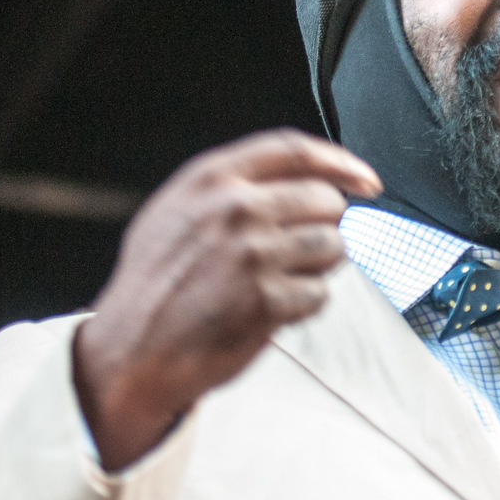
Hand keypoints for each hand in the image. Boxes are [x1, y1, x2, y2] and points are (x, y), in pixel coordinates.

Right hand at [73, 129, 381, 470]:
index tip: (366, 180)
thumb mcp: (175, 211)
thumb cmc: (154, 284)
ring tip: (281, 281)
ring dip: (318, 268)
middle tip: (299, 252)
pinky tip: (271, 309)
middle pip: (326, 202)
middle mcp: (235, 209)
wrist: (132, 348)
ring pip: (333, 247)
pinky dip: (304, 305)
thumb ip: (230, 187)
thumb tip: (299, 181)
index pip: (296, 151)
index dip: (341, 164)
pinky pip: (320, 294)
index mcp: (211, 178)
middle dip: (325, 227)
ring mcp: (253, 254)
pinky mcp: (267, 299)